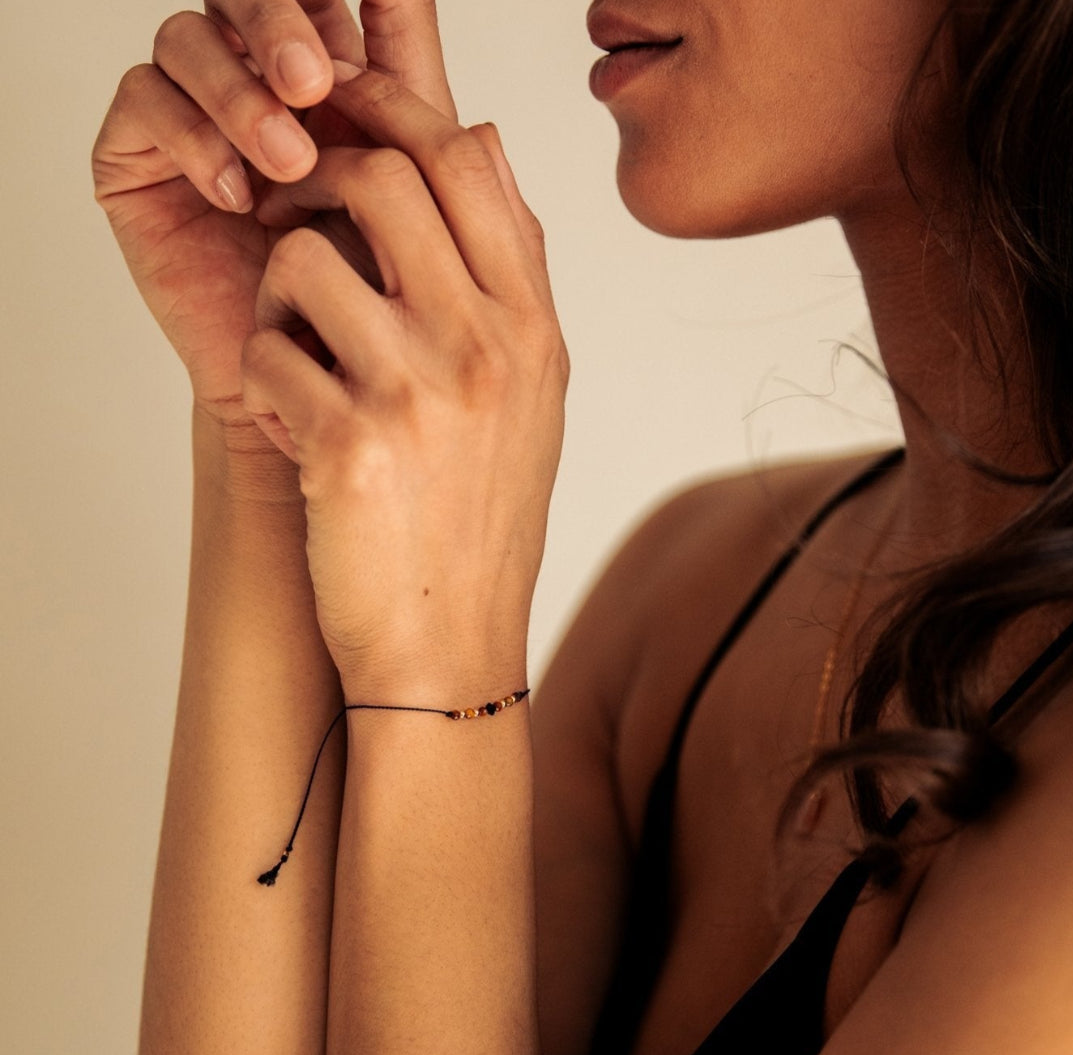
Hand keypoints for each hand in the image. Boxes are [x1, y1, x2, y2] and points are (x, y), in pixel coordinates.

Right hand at [91, 1, 453, 432]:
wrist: (317, 391)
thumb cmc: (372, 310)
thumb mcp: (418, 216)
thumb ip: (430, 140)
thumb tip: (444, 54)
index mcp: (334, 89)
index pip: (329, 4)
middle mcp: (261, 92)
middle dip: (282, 22)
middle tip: (314, 82)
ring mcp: (199, 120)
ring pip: (191, 37)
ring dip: (240, 91)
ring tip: (288, 163)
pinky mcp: (143, 159)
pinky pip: (143, 99)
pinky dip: (190, 134)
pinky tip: (236, 195)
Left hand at [242, 71, 567, 693]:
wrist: (451, 644)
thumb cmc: (481, 520)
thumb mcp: (529, 394)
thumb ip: (509, 274)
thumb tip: (478, 144)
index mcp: (531, 329)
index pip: (468, 160)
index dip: (395, 115)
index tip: (347, 121)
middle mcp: (484, 347)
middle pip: (382, 179)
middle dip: (315, 182)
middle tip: (290, 219)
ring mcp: (417, 393)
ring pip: (304, 260)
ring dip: (279, 298)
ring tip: (300, 354)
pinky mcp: (346, 445)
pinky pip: (268, 353)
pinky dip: (266, 382)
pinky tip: (296, 427)